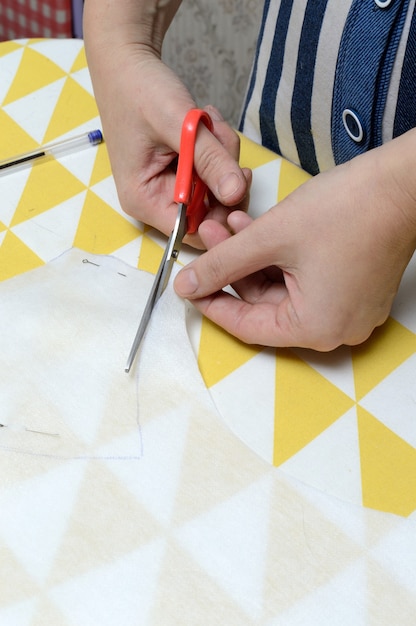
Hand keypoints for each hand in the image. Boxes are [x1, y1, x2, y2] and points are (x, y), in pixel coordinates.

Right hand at [84, 1, 249, 247]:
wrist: (126, 61)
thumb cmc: (138, 90)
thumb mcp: (178, 124)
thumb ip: (208, 160)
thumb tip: (236, 193)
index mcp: (144, 200)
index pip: (193, 232)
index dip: (221, 215)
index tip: (238, 181)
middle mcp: (155, 200)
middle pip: (209, 211)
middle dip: (223, 175)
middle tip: (219, 138)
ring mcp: (168, 186)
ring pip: (215, 188)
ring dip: (221, 155)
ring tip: (207, 121)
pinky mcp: (180, 171)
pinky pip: (211, 171)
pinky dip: (216, 147)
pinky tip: (204, 123)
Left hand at [174, 134, 415, 349]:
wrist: (402, 182)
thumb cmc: (346, 210)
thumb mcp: (268, 238)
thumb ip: (221, 265)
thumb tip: (185, 286)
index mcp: (316, 328)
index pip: (247, 327)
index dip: (211, 304)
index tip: (187, 285)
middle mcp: (335, 328)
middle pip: (264, 305)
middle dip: (232, 268)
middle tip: (208, 236)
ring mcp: (347, 308)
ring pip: (281, 288)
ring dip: (252, 257)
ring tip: (227, 223)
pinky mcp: (353, 287)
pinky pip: (302, 280)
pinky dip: (278, 257)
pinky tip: (255, 228)